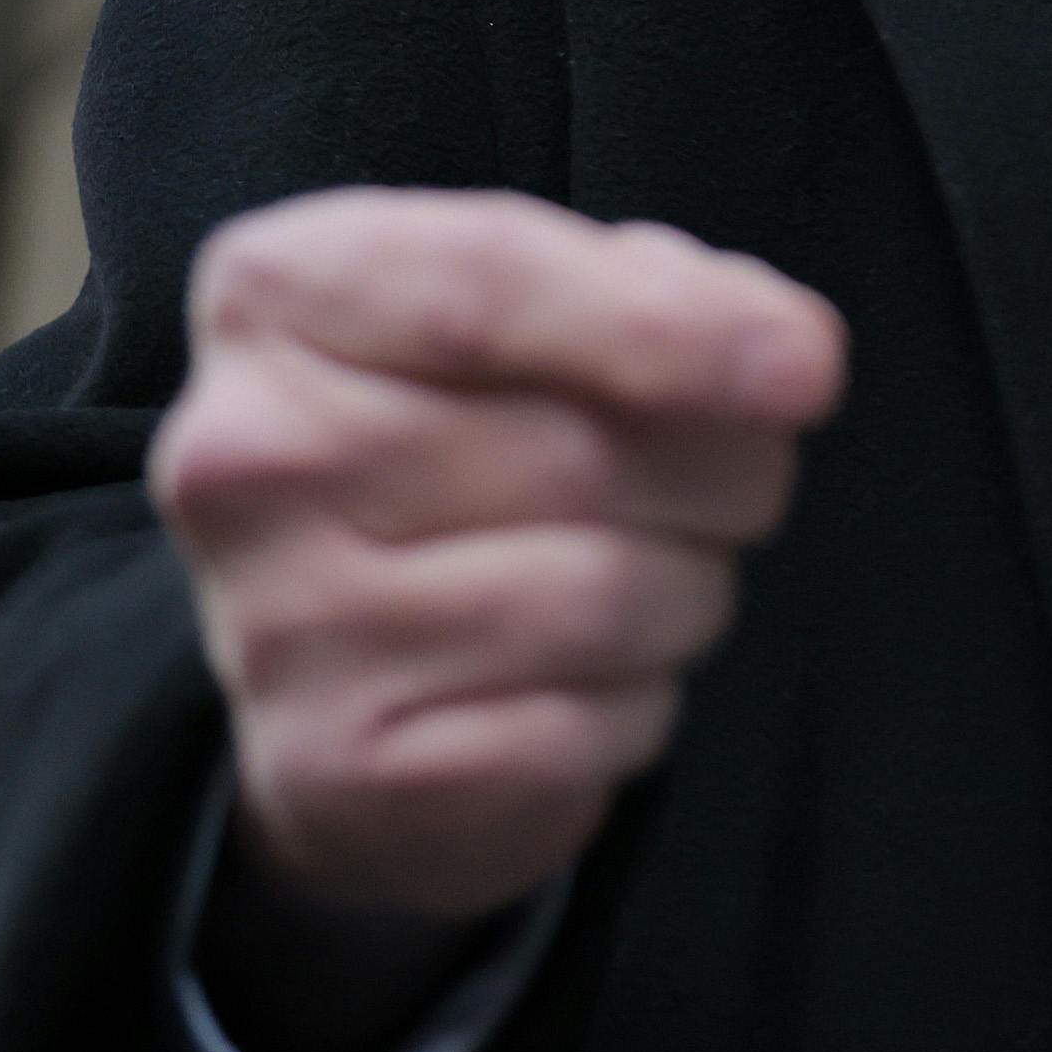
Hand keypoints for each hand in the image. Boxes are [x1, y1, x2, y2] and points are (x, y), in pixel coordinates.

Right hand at [150, 188, 846, 919]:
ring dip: (689, 592)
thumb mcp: (542, 317)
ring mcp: (274, 624)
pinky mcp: (331, 770)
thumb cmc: (474, 449)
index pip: (487, 282)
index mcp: (280, 295)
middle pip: (577, 451)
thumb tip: (786, 358)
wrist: (346, 682)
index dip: (669, 326)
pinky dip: (639, 706)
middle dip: (723, 474)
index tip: (807, 369)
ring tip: (653, 579)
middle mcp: (244, 454)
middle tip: (728, 489)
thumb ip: (659, 295)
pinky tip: (592, 684)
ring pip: (598, 597)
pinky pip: (583, 728)